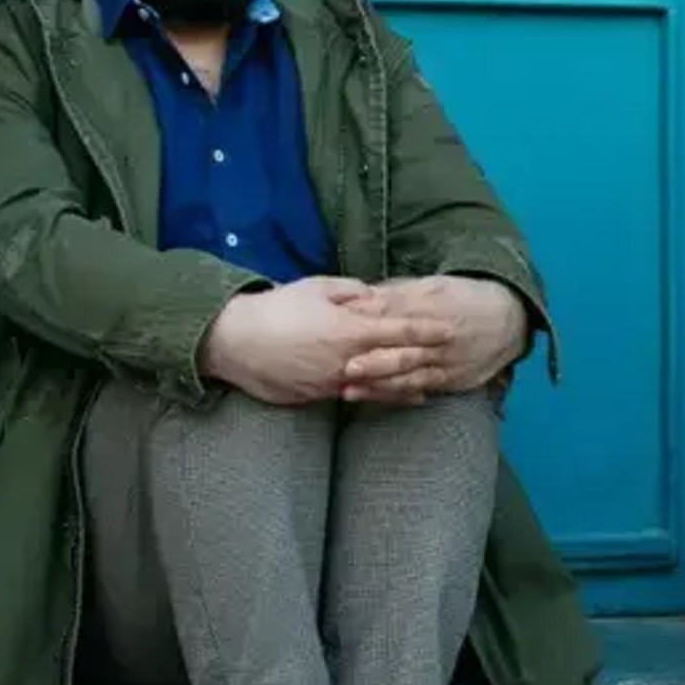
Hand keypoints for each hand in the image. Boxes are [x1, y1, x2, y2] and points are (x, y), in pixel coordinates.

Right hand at [199, 276, 453, 405]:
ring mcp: (332, 383)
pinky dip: (377, 397)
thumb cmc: (276, 307)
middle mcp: (347, 360)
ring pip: (379, 388)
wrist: (233, 341)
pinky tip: (392, 398)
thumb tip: (377, 298)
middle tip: (451, 358)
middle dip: (426, 359)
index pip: (399, 331)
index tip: (451, 329)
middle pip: (396, 363)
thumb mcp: (316, 287)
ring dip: (406, 386)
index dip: (428, 330)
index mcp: (349, 329)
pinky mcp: (316, 397)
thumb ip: (352, 292)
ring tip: (430, 386)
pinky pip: (355, 397)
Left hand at [338, 275, 526, 404]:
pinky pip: (421, 387)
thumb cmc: (463, 297)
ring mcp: (445, 359)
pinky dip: (398, 394)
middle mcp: (438, 334)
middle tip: (344, 366)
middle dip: (372, 360)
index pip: (394, 314)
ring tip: (349, 390)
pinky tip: (376, 399)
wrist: (508, 318)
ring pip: (408, 374)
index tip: (340, 328)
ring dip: (378, 384)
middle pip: (401, 348)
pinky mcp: (451, 378)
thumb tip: (361, 298)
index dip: (367, 322)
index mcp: (431, 305)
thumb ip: (397, 293)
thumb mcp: (433, 286)